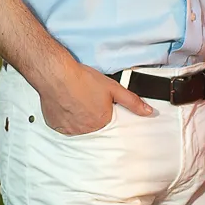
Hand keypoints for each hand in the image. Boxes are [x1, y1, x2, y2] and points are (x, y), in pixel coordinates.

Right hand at [38, 57, 152, 133]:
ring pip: (78, 125)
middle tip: (86, 98)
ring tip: (76, 100)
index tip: (97, 103)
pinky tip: (66, 104)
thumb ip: (132, 102)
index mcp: (102, 122)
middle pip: (92, 124)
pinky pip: (64, 125)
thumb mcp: (113, 88)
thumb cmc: (82, 79)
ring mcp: (70, 129)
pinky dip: (65, 117)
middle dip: (91, 113)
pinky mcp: (56, 126)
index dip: (103, 111)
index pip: (107, 122)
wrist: (56, 74)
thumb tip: (148, 112)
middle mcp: (86, 129)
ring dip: (78, 117)